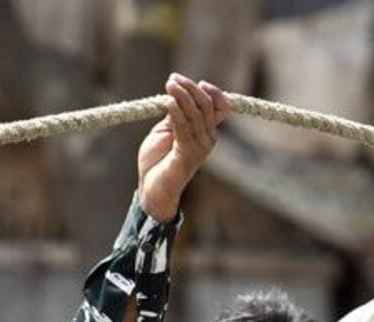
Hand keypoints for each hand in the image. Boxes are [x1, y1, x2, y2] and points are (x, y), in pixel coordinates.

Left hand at [138, 73, 228, 222]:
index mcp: (206, 132)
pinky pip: (184, 128)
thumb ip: (176, 114)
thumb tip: (178, 92)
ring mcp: (200, 148)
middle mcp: (208, 139)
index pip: (221, 106)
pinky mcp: (188, 155)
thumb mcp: (167, 130)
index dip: (211, 91)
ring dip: (182, 95)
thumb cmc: (158, 161)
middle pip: (207, 106)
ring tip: (169, 84)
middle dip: (190, 88)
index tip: (186, 81)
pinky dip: (176, 112)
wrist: (152, 189)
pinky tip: (167, 101)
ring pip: (196, 114)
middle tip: (172, 79)